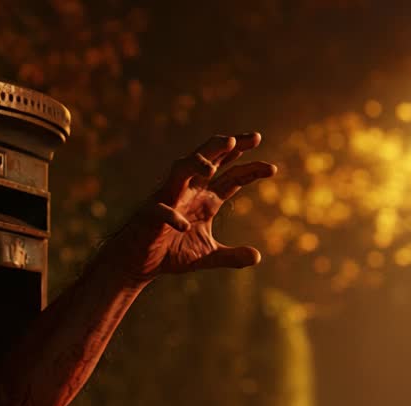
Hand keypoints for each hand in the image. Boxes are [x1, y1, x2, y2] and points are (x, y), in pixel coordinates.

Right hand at [109, 133, 276, 281]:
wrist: (138, 262)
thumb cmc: (170, 253)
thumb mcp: (206, 256)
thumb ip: (231, 256)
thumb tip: (257, 257)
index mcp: (205, 199)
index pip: (232, 177)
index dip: (251, 169)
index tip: (272, 168)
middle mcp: (189, 192)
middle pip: (210, 160)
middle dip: (229, 147)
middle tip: (254, 138)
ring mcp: (168, 199)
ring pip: (181, 170)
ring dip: (195, 164)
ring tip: (211, 166)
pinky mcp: (150, 215)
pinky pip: (161, 211)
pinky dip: (172, 216)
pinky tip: (184, 227)